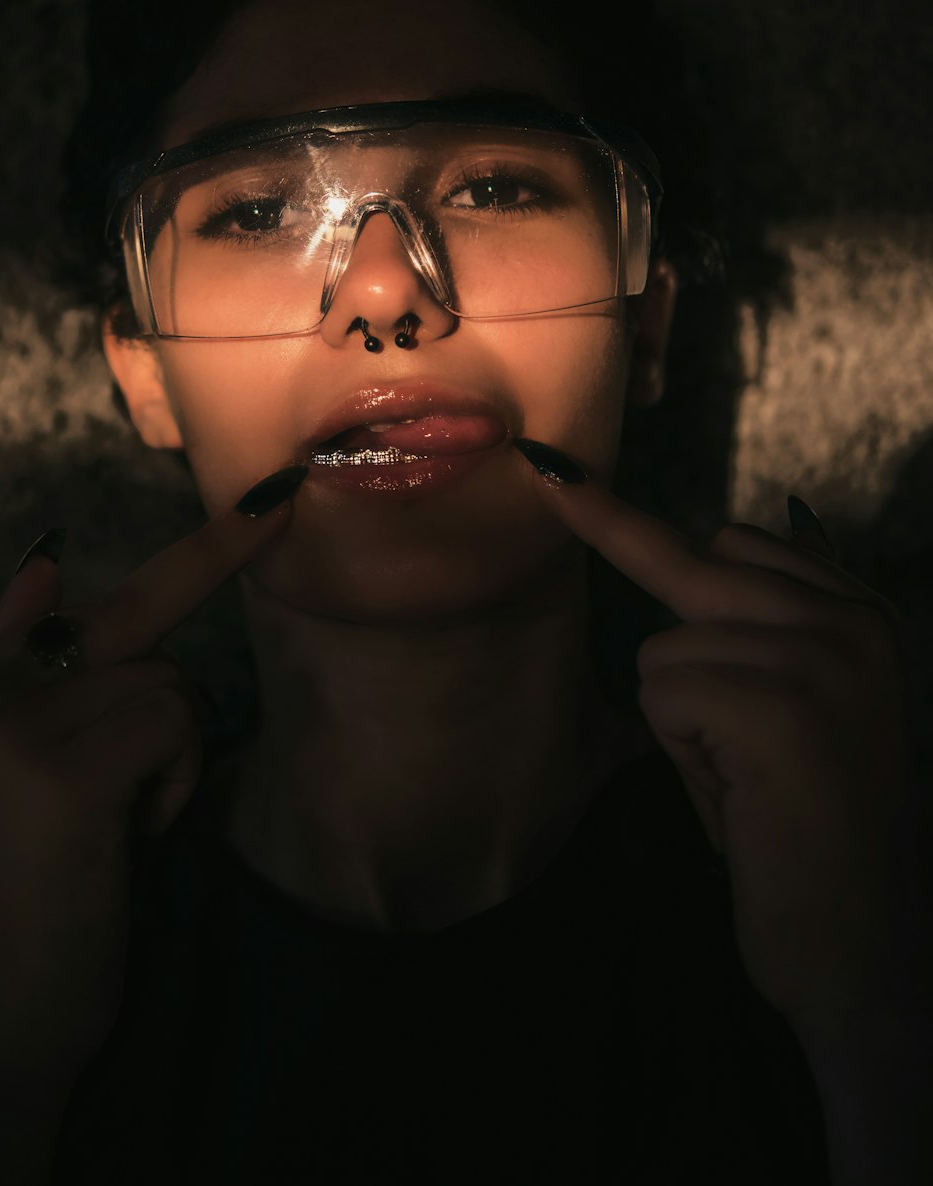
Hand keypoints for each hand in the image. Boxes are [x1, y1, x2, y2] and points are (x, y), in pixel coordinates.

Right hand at [0, 485, 300, 1091]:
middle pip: (140, 633)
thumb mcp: (5, 758)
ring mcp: (12, 722)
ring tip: (111, 827)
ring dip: (166, 757)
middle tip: (180, 687)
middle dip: (178, 664)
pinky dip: (172, 783)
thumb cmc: (16, 877)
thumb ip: (23, 656)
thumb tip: (48, 560)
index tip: (273, 494)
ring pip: (167, 684)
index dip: (192, 550)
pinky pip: (173, 726)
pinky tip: (124, 840)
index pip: (72, 594)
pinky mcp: (62, 767)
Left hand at [523, 458, 929, 1039]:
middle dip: (674, 648)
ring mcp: (816, 657)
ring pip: (663, 644)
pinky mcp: (773, 703)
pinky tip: (739, 797)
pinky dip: (681, 753)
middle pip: (691, 569)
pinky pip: (661, 692)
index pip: (735, 537)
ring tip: (745, 782)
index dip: (645, 538)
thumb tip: (711, 540)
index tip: (555, 476)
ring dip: (682, 722)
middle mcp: (850, 620)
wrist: (860, 941)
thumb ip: (767, 622)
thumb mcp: (806, 701)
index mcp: (862, 612)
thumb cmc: (805, 824)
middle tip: (635, 605)